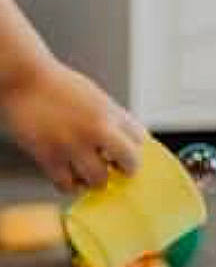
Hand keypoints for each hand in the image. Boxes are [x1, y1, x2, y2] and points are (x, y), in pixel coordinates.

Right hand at [0, 57, 144, 191]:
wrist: (25, 81)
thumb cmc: (58, 87)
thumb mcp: (93, 96)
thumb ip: (109, 117)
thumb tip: (123, 141)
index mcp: (109, 110)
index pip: (139, 138)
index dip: (134, 149)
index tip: (129, 154)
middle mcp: (96, 128)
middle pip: (129, 162)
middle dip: (125, 169)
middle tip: (116, 168)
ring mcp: (74, 145)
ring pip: (98, 180)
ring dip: (95, 179)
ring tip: (89, 172)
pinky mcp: (50, 158)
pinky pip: (68, 185)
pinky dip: (71, 185)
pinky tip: (69, 175)